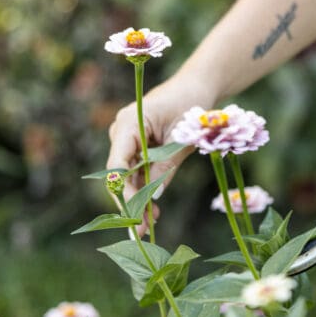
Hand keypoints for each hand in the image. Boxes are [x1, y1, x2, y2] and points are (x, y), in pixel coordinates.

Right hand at [107, 72, 214, 220]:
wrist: (197, 86)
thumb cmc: (191, 105)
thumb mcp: (182, 138)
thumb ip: (167, 166)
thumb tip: (154, 196)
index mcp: (128, 122)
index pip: (117, 164)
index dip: (124, 191)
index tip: (133, 214)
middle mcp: (122, 131)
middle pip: (121, 174)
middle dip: (132, 201)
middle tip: (143, 229)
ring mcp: (128, 139)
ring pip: (129, 176)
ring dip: (139, 199)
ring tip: (151, 224)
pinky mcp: (138, 145)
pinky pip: (137, 170)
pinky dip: (145, 188)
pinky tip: (153, 209)